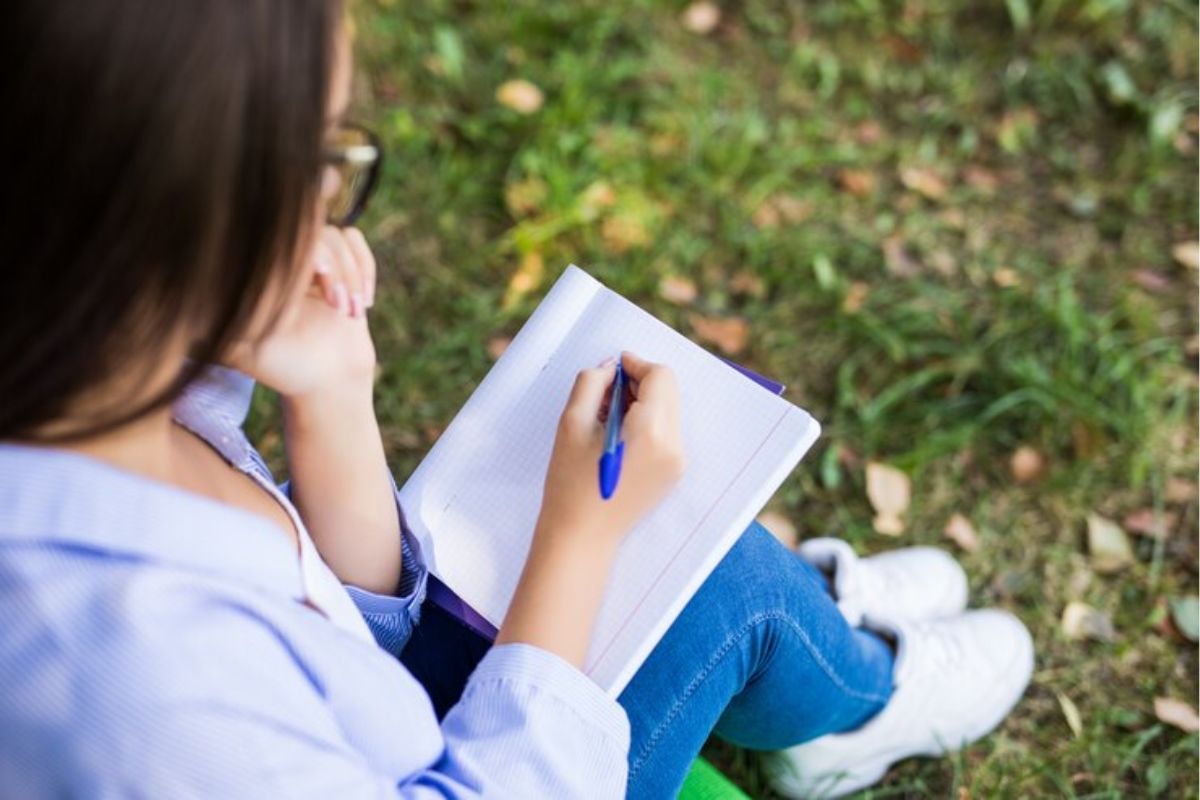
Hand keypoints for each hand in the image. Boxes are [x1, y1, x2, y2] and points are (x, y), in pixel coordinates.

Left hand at [226, 226, 377, 399]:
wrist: (329, 381)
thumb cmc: (286, 368)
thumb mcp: (245, 346)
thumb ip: (229, 313)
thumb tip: (215, 272)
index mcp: (253, 274)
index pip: (277, 241)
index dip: (303, 255)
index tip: (315, 286)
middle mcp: (279, 261)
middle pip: (311, 231)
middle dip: (334, 269)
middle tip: (338, 306)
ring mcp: (309, 259)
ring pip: (336, 236)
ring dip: (352, 274)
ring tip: (352, 311)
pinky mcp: (338, 262)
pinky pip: (354, 239)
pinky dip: (364, 266)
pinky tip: (363, 302)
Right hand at [534, 350, 686, 551]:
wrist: (582, 536)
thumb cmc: (570, 483)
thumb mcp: (571, 423)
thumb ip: (591, 383)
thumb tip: (611, 368)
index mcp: (651, 431)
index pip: (660, 377)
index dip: (636, 365)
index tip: (614, 368)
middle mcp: (673, 446)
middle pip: (668, 391)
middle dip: (640, 383)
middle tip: (607, 391)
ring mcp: (677, 462)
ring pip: (669, 410)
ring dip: (644, 402)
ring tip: (609, 415)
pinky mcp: (673, 474)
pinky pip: (667, 432)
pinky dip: (648, 422)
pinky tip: (619, 434)